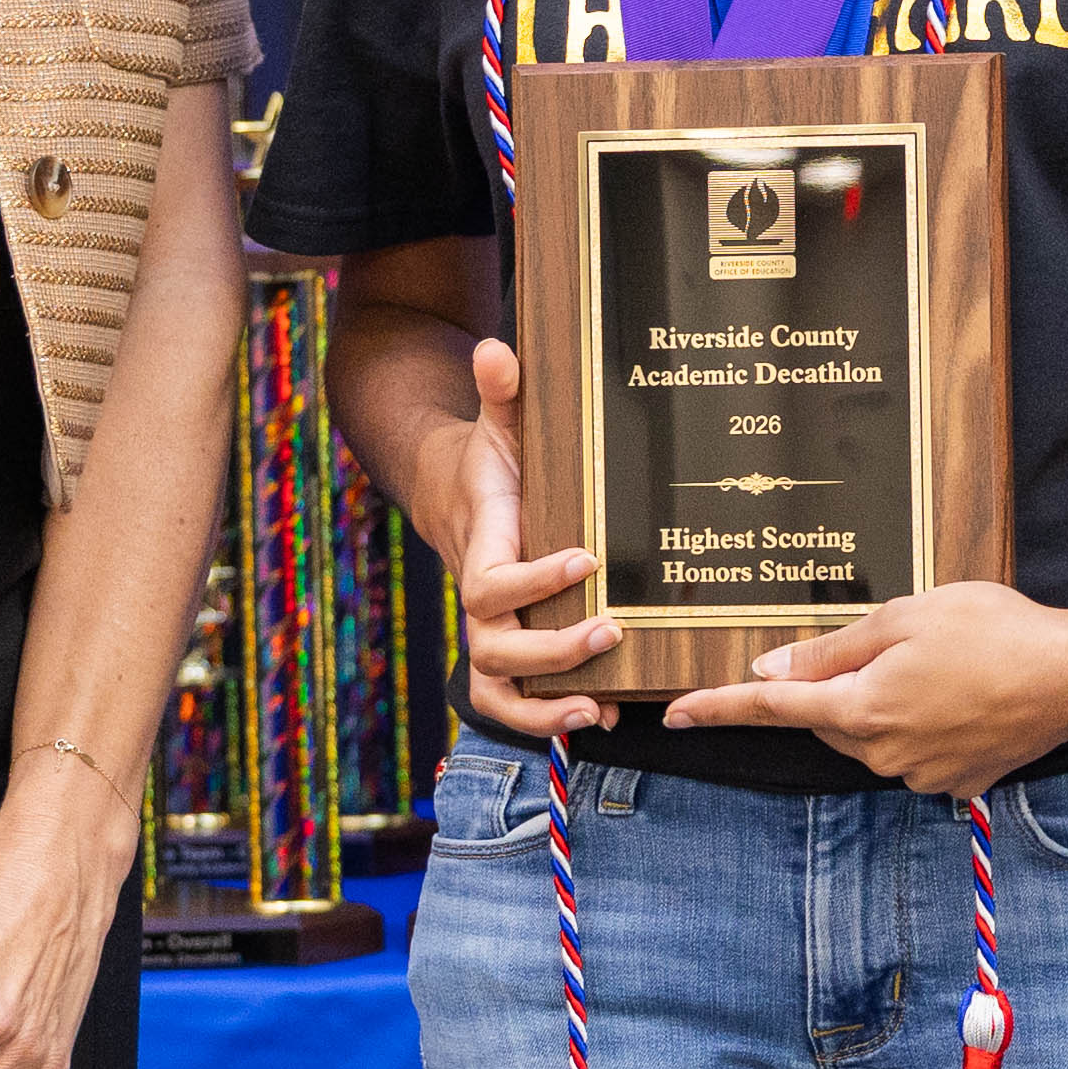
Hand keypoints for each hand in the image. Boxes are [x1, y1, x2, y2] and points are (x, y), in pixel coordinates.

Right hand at [446, 336, 621, 738]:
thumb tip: (498, 350)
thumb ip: (504, 394)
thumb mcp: (501, 425)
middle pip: (493, 647)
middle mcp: (480, 601)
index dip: (535, 581)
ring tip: (601, 708)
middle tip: (612, 631)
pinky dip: (551, 718)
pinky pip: (511, 701)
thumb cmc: (490, 462)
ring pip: (495, 689)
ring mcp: (490, 632)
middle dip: (552, 650)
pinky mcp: (505, 651)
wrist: (456, 494)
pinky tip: (607, 714)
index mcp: (482, 548)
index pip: (493, 582)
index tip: (587, 558)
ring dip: (545, 709)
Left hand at [663, 584, 1067, 797]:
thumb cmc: (996, 629)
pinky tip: (964, 695)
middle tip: (895, 643)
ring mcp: (921, 776)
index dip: (719, 708)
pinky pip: (915, 753)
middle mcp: (884, 753)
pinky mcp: (957, 785)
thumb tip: (771, 670)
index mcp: (863, 708)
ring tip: (946, 663)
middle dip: (840, 686)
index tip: (674, 714)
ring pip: (872, 737)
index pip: (772, 709)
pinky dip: (924, 725)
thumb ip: (832, 649)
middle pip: (829, 720)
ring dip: (885, 704)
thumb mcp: (905, 616)